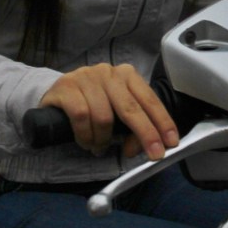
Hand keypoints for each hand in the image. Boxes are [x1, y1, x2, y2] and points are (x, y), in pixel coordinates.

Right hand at [39, 63, 178, 160]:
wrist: (56, 94)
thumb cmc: (92, 103)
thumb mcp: (117, 112)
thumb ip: (132, 127)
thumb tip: (138, 147)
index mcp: (127, 75)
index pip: (149, 99)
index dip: (162, 122)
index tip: (171, 142)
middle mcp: (109, 72)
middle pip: (131, 108)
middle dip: (145, 134)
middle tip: (154, 155)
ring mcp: (86, 77)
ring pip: (104, 117)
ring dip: (104, 140)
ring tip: (99, 147)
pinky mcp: (66, 86)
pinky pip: (81, 116)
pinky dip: (86, 135)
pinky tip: (86, 142)